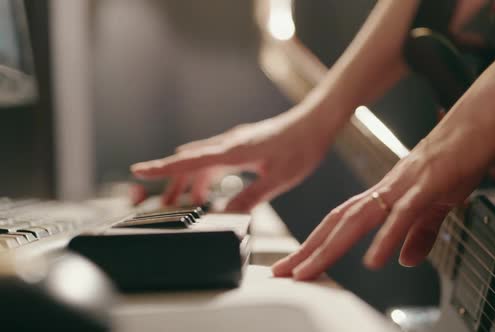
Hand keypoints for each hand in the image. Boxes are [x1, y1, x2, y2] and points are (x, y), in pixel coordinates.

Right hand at [130, 108, 335, 210]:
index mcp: (234, 151)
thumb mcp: (278, 179)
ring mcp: (234, 143)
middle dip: (172, 183)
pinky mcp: (241, 145)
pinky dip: (205, 176)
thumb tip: (228, 217)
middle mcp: (229, 144)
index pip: (190, 160)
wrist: (315, 123)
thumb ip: (251, 198)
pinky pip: (214, 160)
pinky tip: (208, 192)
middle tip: (161, 207)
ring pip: (201, 162)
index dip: (162, 167)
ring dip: (189, 182)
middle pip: (189, 163)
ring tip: (182, 205)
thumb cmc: (301, 148)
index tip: (138, 171)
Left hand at [272, 110, 494, 279]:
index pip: (342, 222)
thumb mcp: (438, 204)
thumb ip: (419, 232)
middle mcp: (386, 188)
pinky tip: (373, 260)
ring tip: (308, 271)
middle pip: (338, 222)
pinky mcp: (429, 183)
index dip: (317, 244)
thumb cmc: (460, 156)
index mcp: (386, 193)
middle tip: (283, 273)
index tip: (297, 265)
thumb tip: (404, 259)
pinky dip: (385, 238)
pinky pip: (403, 213)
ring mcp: (405, 184)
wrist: (481, 121)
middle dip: (309, 250)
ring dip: (330, 247)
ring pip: (358, 219)